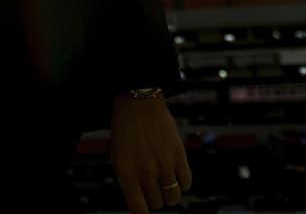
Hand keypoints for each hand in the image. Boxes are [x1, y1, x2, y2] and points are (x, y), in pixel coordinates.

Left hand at [109, 93, 191, 212]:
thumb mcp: (117, 155)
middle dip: (155, 199)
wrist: (138, 103)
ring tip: (165, 184)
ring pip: (173, 197)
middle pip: (157, 204)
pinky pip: (187, 183)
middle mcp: (146, 171)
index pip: (138, 208)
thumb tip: (139, 198)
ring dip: (169, 194)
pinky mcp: (180, 156)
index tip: (144, 209)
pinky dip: (182, 183)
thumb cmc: (125, 128)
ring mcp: (164, 165)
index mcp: (126, 172)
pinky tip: (175, 175)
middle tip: (153, 189)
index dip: (142, 211)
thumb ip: (128, 178)